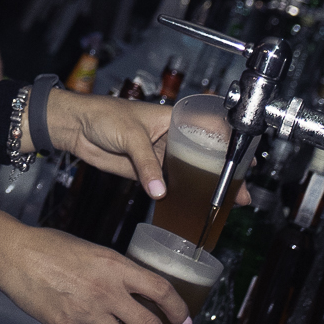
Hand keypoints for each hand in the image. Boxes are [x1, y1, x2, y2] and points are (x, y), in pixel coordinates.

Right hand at [0, 212, 185, 323]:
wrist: (15, 255)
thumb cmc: (49, 246)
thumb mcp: (92, 250)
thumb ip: (113, 270)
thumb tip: (129, 287)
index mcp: (117, 266)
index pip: (161, 290)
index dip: (179, 309)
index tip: (186, 323)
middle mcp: (108, 291)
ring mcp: (88, 313)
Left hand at [44, 89, 248, 213]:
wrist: (75, 127)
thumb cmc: (102, 115)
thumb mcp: (130, 136)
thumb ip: (146, 164)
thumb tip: (160, 191)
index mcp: (173, 118)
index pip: (210, 129)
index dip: (230, 144)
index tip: (248, 161)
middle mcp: (171, 136)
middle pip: (204, 156)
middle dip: (224, 174)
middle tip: (242, 193)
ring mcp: (160, 155)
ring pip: (189, 172)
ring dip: (205, 187)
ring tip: (227, 203)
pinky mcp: (147, 170)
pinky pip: (169, 184)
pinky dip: (181, 196)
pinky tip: (193, 207)